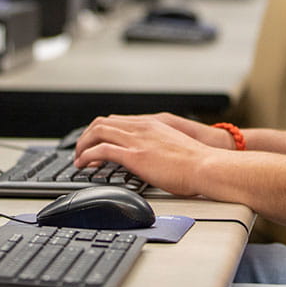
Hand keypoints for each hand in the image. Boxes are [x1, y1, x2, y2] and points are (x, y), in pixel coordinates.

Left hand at [73, 113, 223, 196]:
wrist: (206, 165)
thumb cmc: (197, 162)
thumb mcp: (174, 147)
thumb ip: (159, 147)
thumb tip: (151, 159)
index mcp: (151, 124)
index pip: (117, 120)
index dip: (101, 130)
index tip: (95, 141)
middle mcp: (141, 128)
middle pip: (103, 123)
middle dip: (87, 136)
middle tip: (81, 150)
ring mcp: (137, 140)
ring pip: (97, 132)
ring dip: (83, 145)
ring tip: (79, 159)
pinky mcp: (134, 156)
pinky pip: (101, 150)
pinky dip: (87, 155)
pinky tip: (84, 165)